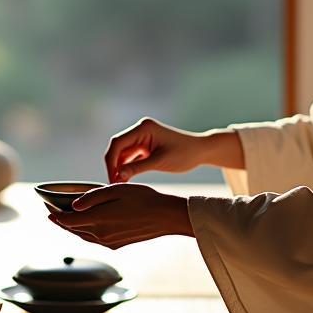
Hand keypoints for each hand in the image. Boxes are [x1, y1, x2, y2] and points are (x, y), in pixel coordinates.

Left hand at [48, 183, 192, 248]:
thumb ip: (92, 198)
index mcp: (98, 221)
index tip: (47, 209)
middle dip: (61, 222)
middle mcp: (101, 235)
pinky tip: (85, 226)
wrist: (166, 217)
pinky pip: (94, 240)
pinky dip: (85, 233)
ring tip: (65, 220)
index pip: (68, 221)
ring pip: (83, 236)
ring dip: (72, 229)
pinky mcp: (117, 245)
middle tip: (52, 214)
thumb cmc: (144, 198)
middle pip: (73, 230)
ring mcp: (109, 242)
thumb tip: (73, 206)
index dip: (55, 215)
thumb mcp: (116, 190)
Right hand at [105, 118, 243, 181]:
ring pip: (123, 153)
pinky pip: (131, 156)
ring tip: (119, 185)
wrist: (201, 151)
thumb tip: (117, 175)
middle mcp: (140, 129)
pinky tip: (126, 180)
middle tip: (113, 184)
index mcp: (144, 128)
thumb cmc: (184, 154)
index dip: (111, 161)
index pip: (118, 143)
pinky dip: (127, 167)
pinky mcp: (145, 146)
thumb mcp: (160, 162)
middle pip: (118, 147)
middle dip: (114, 165)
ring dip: (119, 167)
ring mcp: (142, 137)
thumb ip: (137, 168)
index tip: (112, 179)